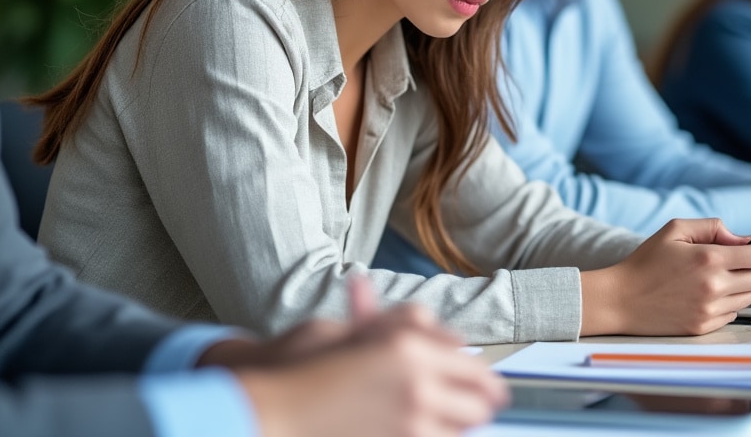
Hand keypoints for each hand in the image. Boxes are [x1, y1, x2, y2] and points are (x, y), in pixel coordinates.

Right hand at [226, 277, 507, 436]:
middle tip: (468, 403)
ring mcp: (411, 427)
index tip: (483, 384)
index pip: (476, 366)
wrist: (268, 415)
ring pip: (463, 432)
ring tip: (437, 419)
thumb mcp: (353, 331)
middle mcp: (418, 387)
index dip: (481, 377)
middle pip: (482, 404)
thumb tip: (439, 330)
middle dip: (477, 403)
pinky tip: (415, 430)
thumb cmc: (302, 369)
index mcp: (409, 348)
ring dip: (456, 426)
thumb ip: (401, 325)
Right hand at [579, 218, 750, 336]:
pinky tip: (718, 291)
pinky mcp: (705, 327)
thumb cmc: (646, 261)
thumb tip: (743, 238)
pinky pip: (735, 313)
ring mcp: (710, 310)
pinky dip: (735, 300)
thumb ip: (713, 227)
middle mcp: (714, 287)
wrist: (621, 299)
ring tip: (737, 273)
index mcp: (708, 259)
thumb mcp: (675, 229)